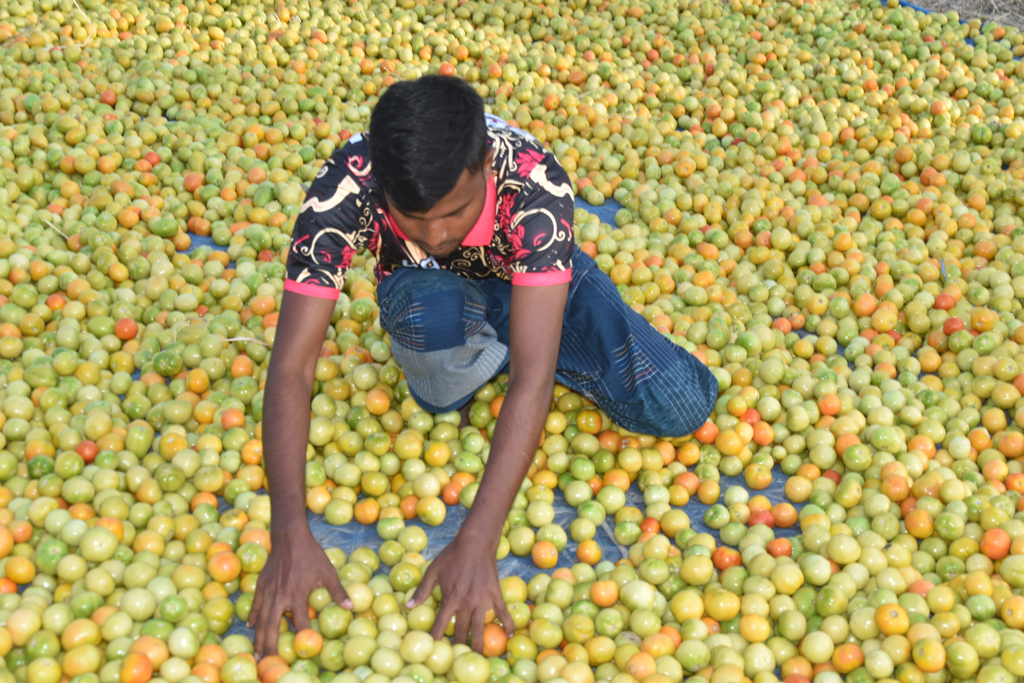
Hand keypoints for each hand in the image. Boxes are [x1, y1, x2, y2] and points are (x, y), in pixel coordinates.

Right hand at [248, 529, 351, 657]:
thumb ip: (337, 591)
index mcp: (297, 595)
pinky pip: (256, 604)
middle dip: (271, 646)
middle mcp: (280, 596)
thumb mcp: (328, 572)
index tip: (305, 649)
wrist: (290, 537)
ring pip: (261, 619)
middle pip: (273, 627)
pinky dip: (253, 616)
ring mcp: (268, 591)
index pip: (300, 623)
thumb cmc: (311, 554)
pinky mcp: (261, 584)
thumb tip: (351, 607)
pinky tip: (251, 625)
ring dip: (259, 637)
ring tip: (257, 653)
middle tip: (269, 662)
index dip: (303, 637)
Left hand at [405, 532, 513, 652]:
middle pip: (462, 630)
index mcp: (450, 597)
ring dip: (479, 644)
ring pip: (480, 628)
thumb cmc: (452, 555)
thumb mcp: (433, 571)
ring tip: (479, 658)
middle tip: (457, 657)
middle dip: (459, 646)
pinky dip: (507, 624)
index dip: (437, 638)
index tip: (434, 649)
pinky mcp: (495, 594)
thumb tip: (408, 607)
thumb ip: (422, 590)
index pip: (441, 624)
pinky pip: (502, 613)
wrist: (475, 542)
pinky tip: (509, 636)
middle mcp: (466, 602)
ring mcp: (482, 599)